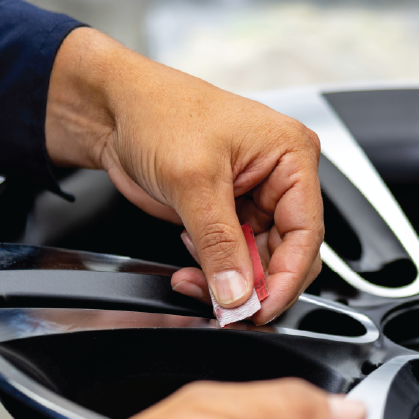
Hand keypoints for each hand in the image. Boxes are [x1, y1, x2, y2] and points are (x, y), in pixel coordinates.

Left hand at [45, 27, 322, 322]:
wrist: (112, 109)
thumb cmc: (157, 111)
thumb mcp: (193, 181)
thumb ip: (219, 244)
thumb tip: (237, 293)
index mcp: (291, 155)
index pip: (306, 233)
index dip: (286, 279)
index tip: (260, 310)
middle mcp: (280, 177)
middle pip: (288, 254)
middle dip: (256, 285)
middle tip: (227, 308)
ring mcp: (254, 198)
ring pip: (259, 263)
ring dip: (229, 282)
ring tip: (195, 282)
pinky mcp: (227, 214)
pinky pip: (233, 259)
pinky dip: (213, 272)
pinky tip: (190, 267)